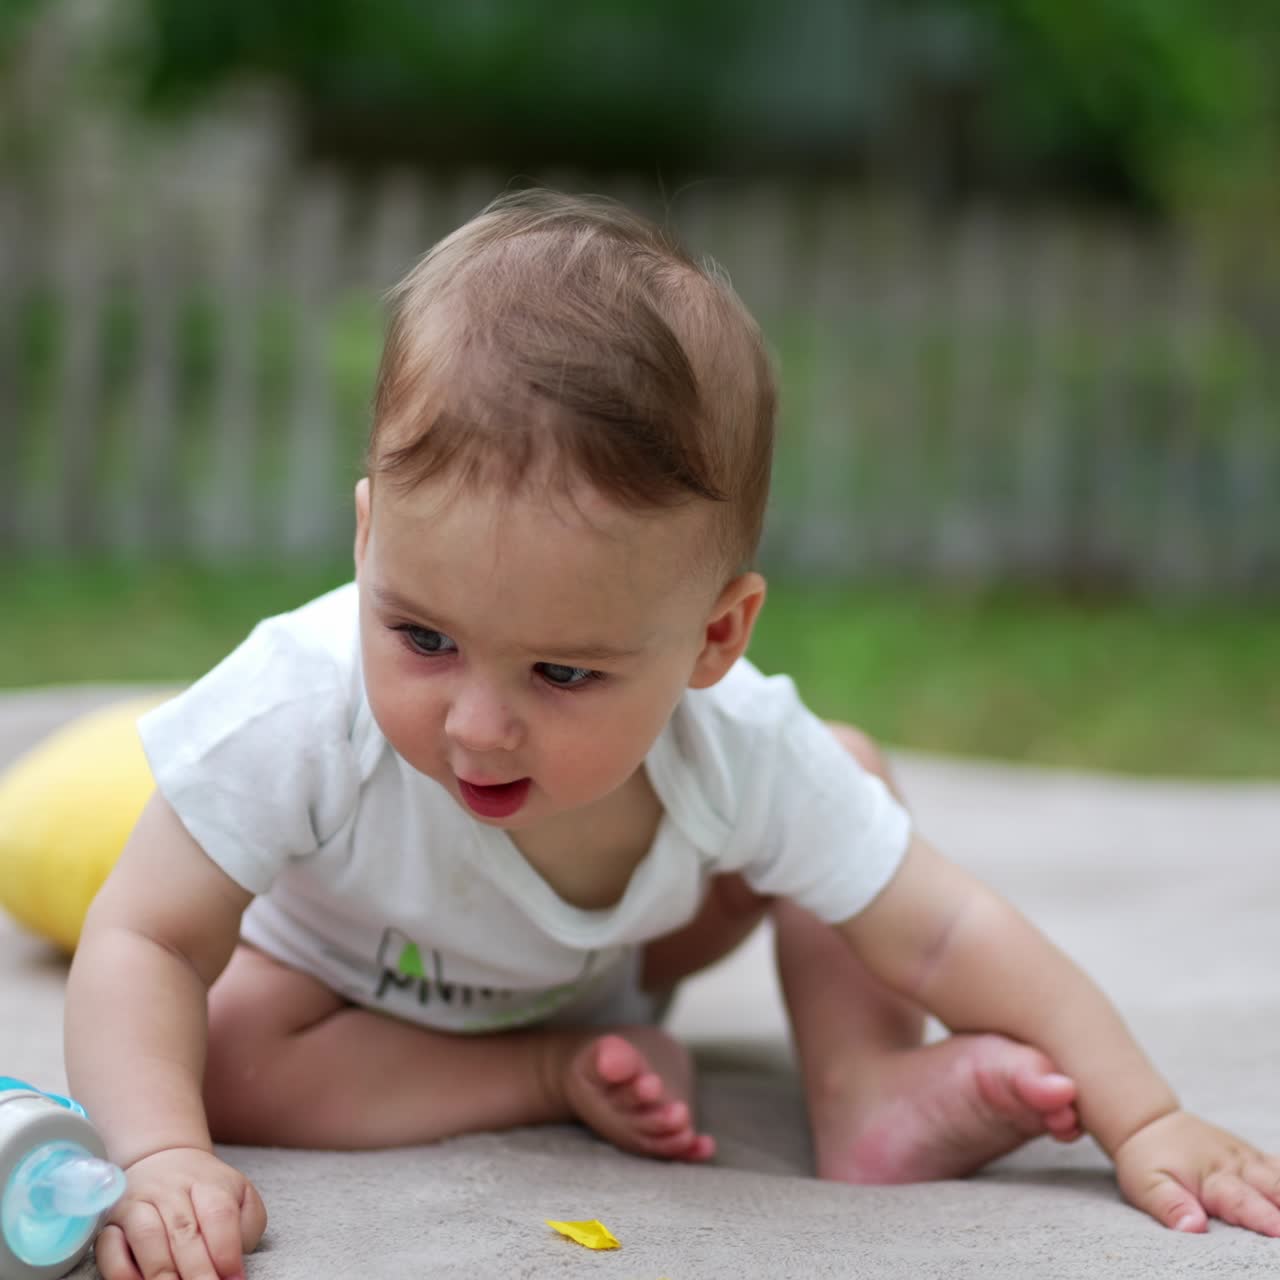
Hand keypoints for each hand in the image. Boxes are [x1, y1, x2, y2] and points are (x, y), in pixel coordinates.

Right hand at [95, 1146, 266, 1279]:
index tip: (235, 1279)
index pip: (219, 1212)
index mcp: (208, 1182)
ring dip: (162, 1273)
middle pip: (184, 1230)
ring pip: (147, 1237)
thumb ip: (246, 1225)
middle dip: (197, 1271)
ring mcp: (137, 1203)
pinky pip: (109, 1249)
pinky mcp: (110, 1222)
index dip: (227, 1250)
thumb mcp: (238, 1196)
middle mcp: (170, 1190)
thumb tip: (235, 1267)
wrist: (164, 1160)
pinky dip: (122, 1272)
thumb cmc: (206, 1191)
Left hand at [1114, 1109, 1279, 1235]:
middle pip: (1274, 1189)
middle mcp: (1237, 1166)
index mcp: (1211, 1177)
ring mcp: (1250, 1160)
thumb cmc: (1148, 1160)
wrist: (1150, 1124)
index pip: (1242, 1202)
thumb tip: (1193, 1228)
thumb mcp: (1146, 1184)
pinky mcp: (1257, 1158)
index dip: (1264, 1218)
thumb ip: (1169, 1206)